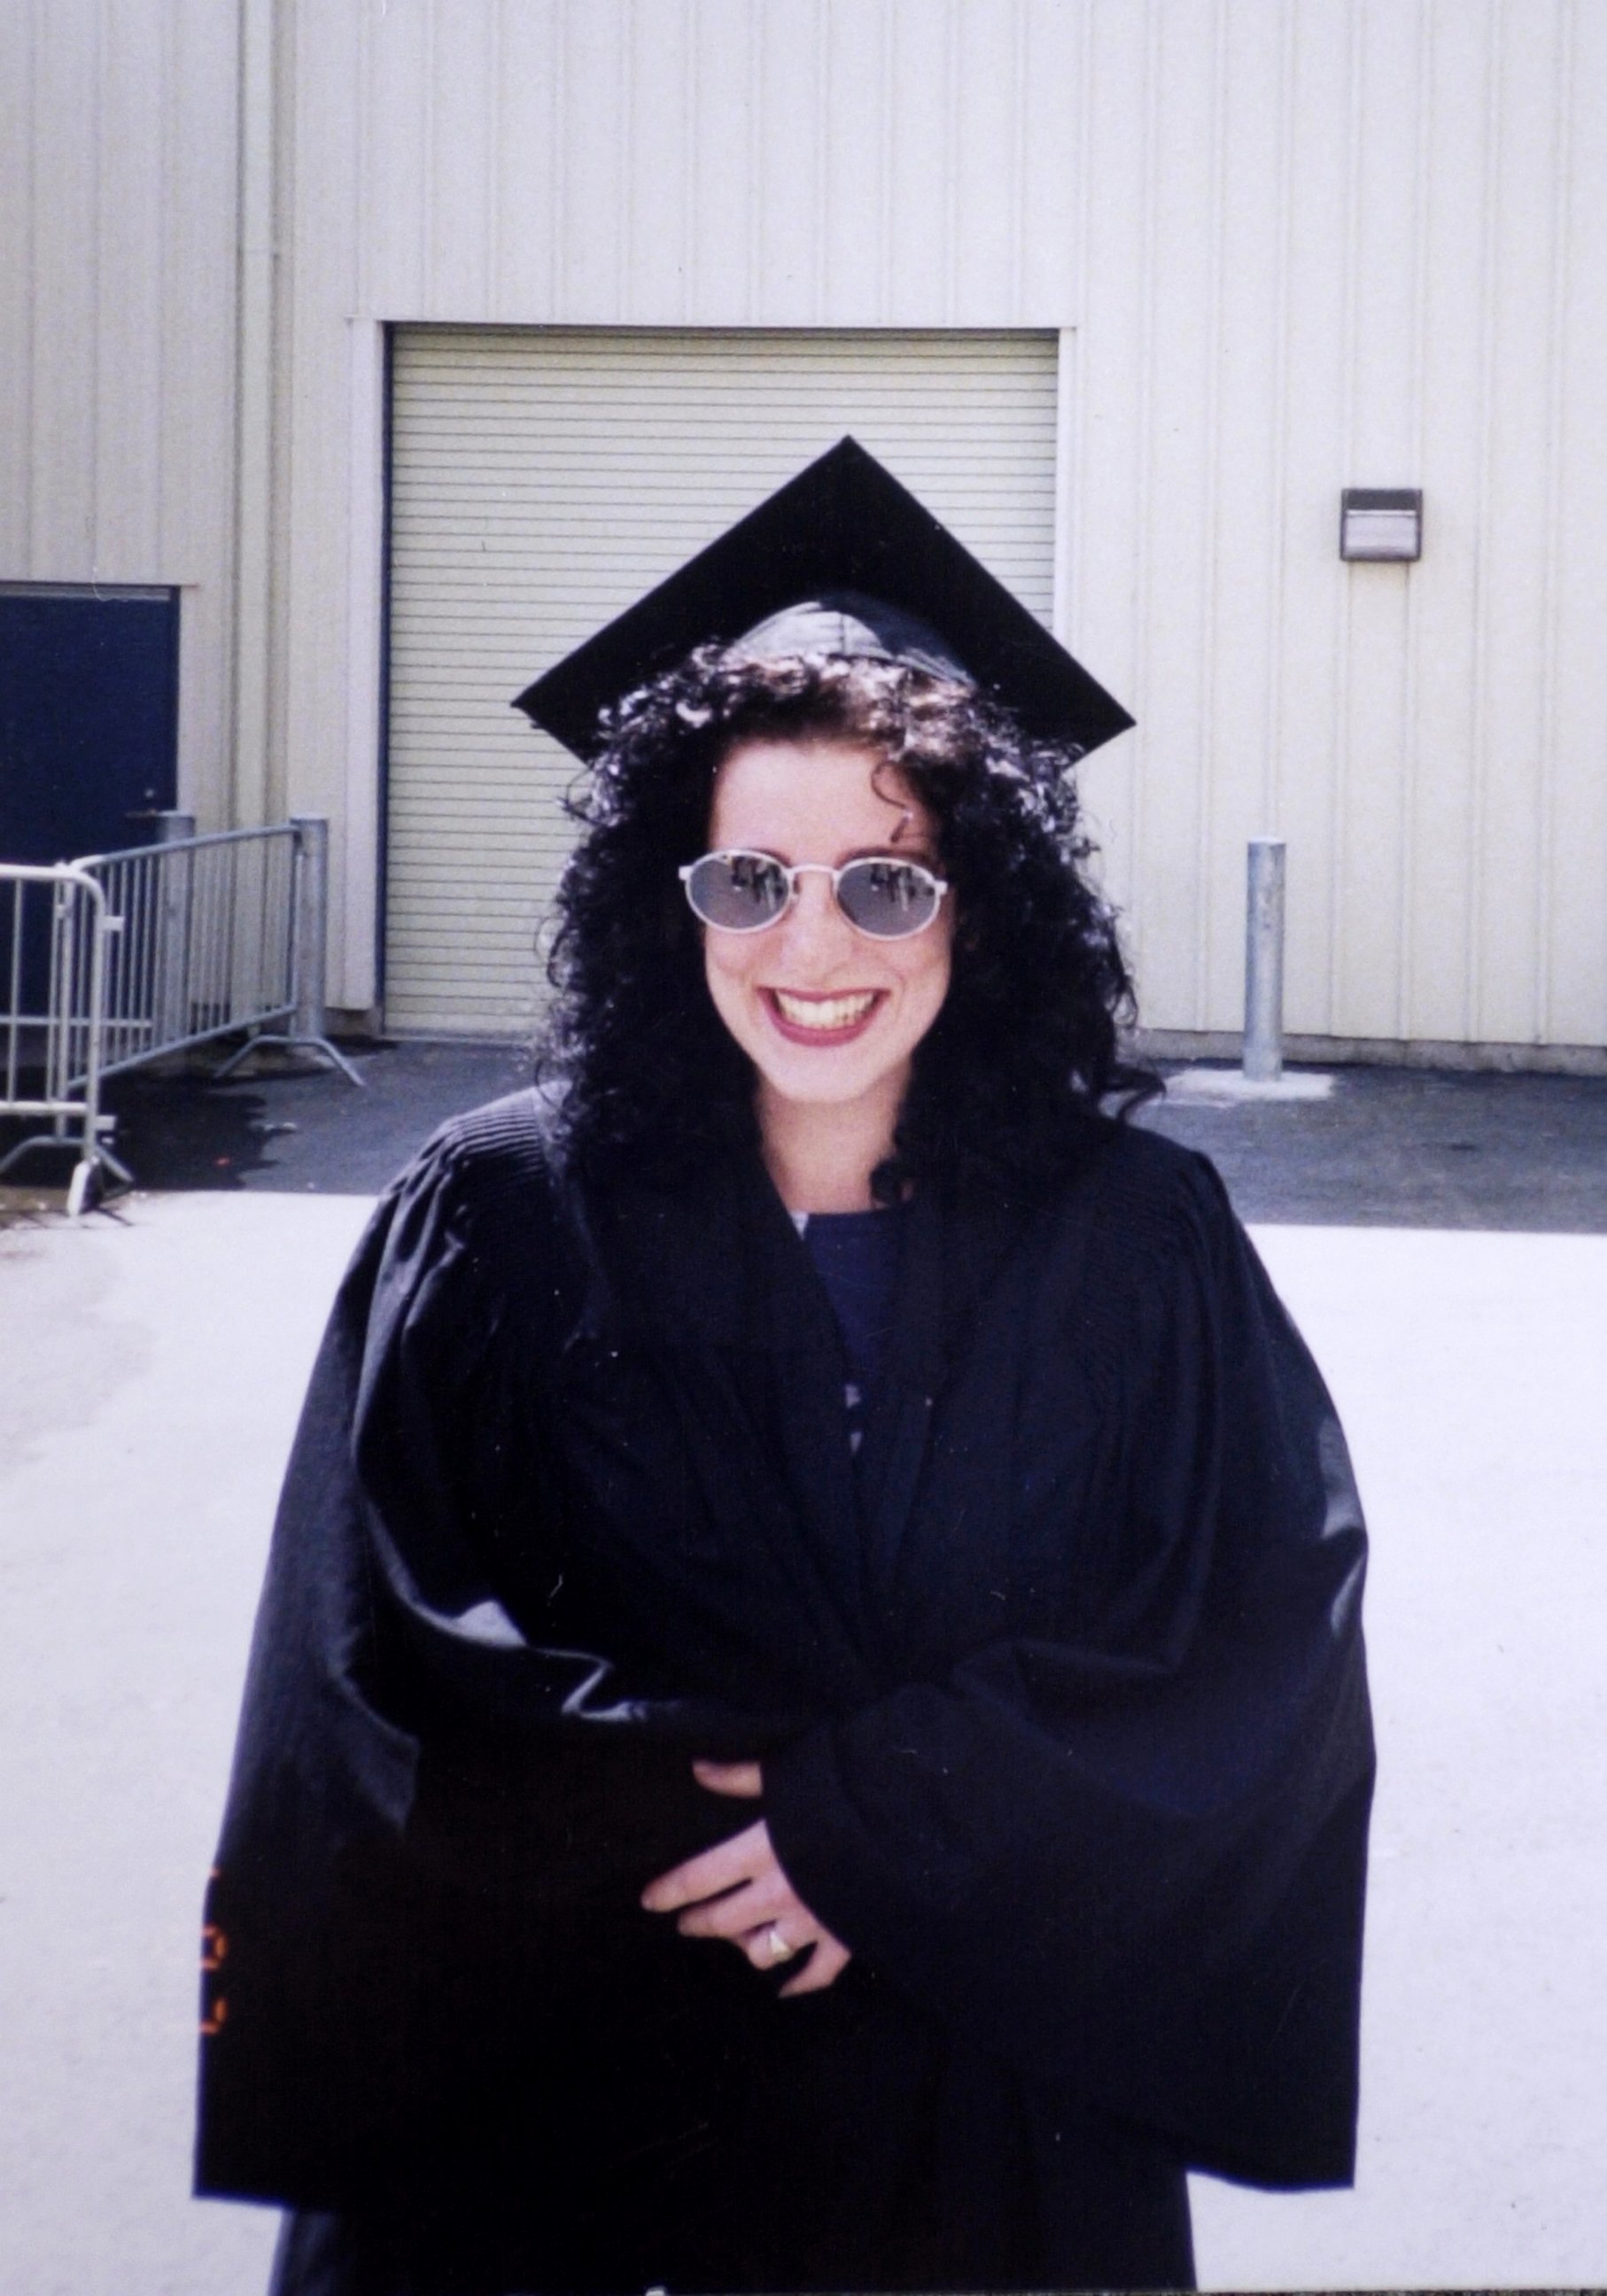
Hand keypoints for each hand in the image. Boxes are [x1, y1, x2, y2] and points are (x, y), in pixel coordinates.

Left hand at [639, 1759, 851, 1997]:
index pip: (700, 1878)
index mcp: (760, 1851)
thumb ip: (741, 1776)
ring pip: (762, 1951)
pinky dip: (799, 1984)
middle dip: (699, 1922)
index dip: (671, 1890)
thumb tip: (698, 1769)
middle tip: (685, 1922)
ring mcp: (811, 1922)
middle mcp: (778, 1894)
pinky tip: (785, 1988)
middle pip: (724, 1920)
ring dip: (744, 1946)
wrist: (910, 1825)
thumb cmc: (845, 1793)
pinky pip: (816, 1974)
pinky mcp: (844, 1938)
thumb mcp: (789, 1773)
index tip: (649, 1900)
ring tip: (737, 1938)